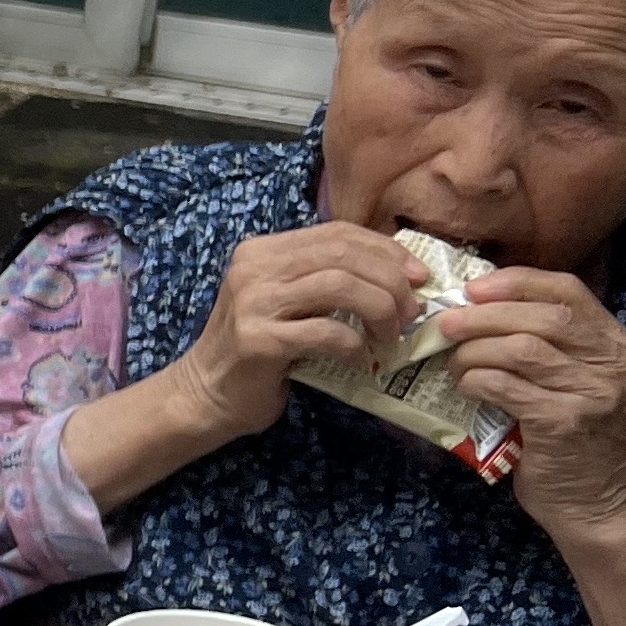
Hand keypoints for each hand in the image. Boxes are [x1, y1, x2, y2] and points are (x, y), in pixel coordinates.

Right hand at [159, 223, 426, 444]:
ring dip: (381, 311)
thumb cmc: (258, 348)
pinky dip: (356, 347)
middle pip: (344, 255)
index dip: (386, 250)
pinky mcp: (258, 340)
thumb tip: (399, 272)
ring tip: (391, 335)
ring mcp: (253, 303)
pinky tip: (363, 361)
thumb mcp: (287, 301)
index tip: (418, 276)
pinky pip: (327, 334)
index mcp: (262, 251)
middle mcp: (253, 268)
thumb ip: (323, 278)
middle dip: (391, 281)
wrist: (208, 392)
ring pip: (340, 286)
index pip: (337, 233)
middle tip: (411, 312)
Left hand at [440, 267, 625, 535]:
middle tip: (445, 324)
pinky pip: (505, 386)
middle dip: (484, 316)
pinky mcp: (564, 422)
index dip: (516, 283)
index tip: (473, 288)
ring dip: (474, 352)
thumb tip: (479, 305)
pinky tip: (466, 387)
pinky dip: (476, 380)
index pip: (569, 291)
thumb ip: (549, 345)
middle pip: (542, 317)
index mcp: (619, 346)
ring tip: (453, 363)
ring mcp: (595, 394)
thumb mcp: (577, 382)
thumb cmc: (572, 439)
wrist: (592, 503)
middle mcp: (616, 365)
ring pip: (520, 349)